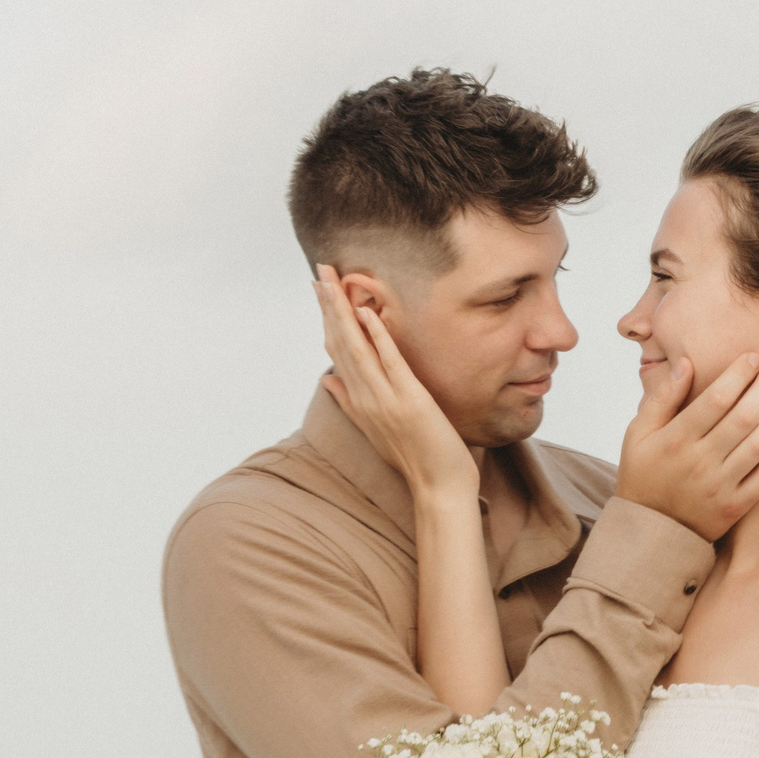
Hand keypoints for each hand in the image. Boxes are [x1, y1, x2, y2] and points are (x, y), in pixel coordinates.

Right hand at [315, 266, 476, 503]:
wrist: (438, 487)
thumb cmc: (412, 458)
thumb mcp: (376, 427)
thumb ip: (349, 401)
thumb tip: (327, 380)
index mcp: (359, 399)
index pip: (336, 351)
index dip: (327, 318)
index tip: (320, 289)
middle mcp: (365, 396)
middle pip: (340, 343)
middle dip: (330, 305)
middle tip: (320, 270)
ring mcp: (385, 398)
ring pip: (357, 348)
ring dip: (344, 312)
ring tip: (332, 281)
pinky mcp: (409, 400)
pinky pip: (389, 362)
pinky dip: (377, 336)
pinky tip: (367, 312)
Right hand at [614, 354, 758, 541]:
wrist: (649, 530)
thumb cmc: (643, 473)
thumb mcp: (638, 433)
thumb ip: (662, 397)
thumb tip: (686, 363)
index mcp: (675, 440)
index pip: (716, 399)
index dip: (739, 374)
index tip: (753, 358)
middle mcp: (700, 462)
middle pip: (744, 417)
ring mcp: (720, 486)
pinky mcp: (735, 506)